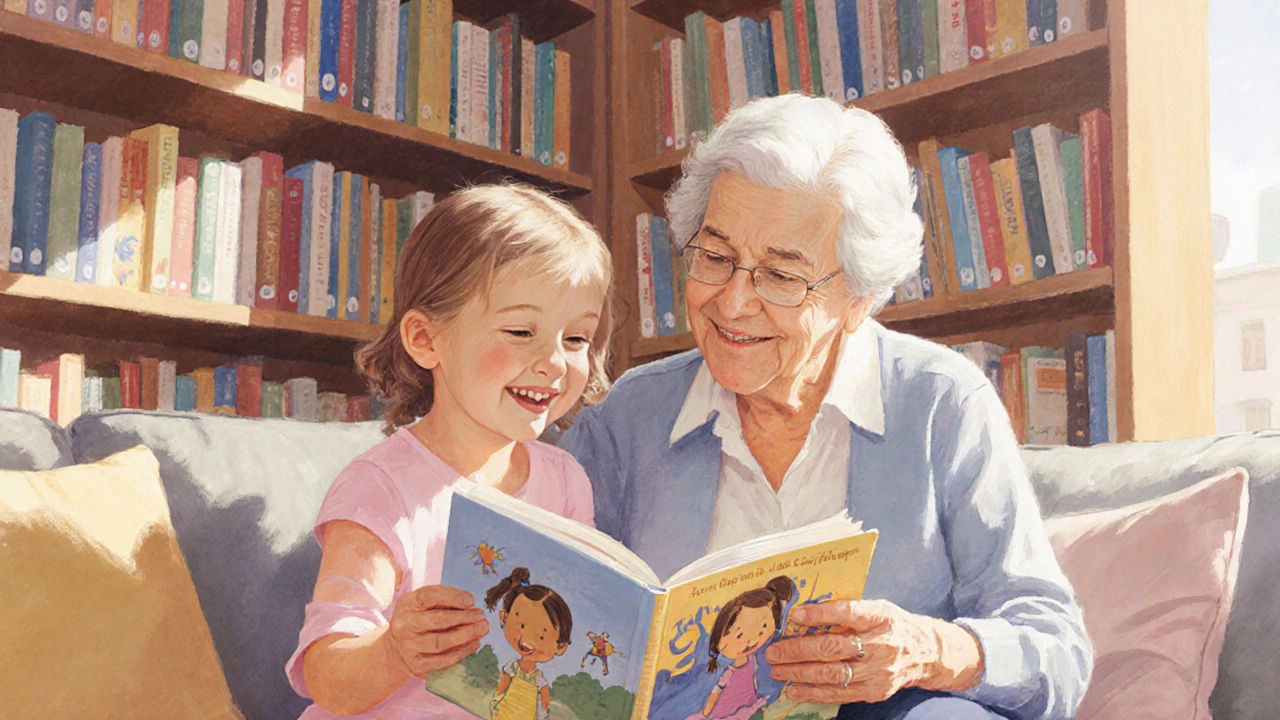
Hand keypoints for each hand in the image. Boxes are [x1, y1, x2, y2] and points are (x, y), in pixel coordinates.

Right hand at [383, 585, 488, 678]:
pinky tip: (474, 644)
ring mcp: (409, 646)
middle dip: (464, 618)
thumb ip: (442, 601)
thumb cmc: (417, 621)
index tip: (471, 600)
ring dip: (466, 635)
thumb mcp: (422, 605)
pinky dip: (461, 652)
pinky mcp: (416, 665)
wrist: (396, 650)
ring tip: (482, 629)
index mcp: (407, 604)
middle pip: (437, 621)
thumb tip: (470, 605)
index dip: (452, 597)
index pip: (428, 596)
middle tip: (481, 616)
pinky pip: (442, 660)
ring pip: (441, 642)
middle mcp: (404, 625)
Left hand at [765, 599, 982, 704]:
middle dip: (798, 650)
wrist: (926, 653)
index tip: (796, 615)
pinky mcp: (874, 691)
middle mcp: (881, 645)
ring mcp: (878, 672)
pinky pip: (839, 694)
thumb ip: (846, 610)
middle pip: (834, 648)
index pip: (849, 612)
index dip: (821, 614)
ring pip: (832, 674)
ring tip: (777, 669)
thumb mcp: (877, 608)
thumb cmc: (892, 625)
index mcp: (881, 617)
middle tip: (774, 651)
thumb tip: (803, 613)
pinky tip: (793, 688)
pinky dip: (813, 692)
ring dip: (800, 673)